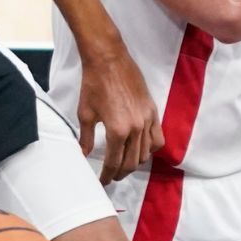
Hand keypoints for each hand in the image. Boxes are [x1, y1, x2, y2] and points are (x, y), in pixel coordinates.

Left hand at [76, 38, 158, 182]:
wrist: (108, 58)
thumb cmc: (93, 84)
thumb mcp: (85, 113)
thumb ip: (86, 138)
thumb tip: (83, 155)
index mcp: (117, 130)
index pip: (114, 163)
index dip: (107, 175)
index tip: (102, 181)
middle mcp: (136, 128)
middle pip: (131, 162)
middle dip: (120, 173)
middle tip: (112, 176)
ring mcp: (147, 119)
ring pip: (145, 153)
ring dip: (135, 163)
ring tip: (124, 165)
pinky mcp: (153, 111)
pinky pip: (157, 138)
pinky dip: (151, 149)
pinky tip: (142, 150)